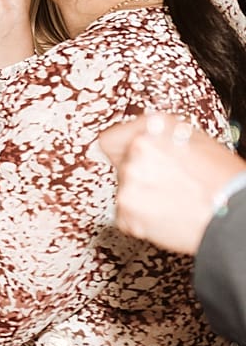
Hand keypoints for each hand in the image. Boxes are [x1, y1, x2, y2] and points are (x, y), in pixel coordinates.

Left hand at [100, 114, 245, 254]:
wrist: (233, 215)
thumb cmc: (224, 181)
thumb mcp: (197, 142)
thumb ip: (163, 138)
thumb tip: (143, 140)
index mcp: (155, 127)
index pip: (112, 139)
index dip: (123, 150)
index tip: (128, 158)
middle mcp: (138, 149)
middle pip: (121, 166)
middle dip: (140, 175)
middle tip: (169, 183)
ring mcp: (129, 180)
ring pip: (124, 190)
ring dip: (141, 196)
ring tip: (171, 199)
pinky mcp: (126, 209)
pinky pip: (125, 214)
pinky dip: (140, 217)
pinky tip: (166, 214)